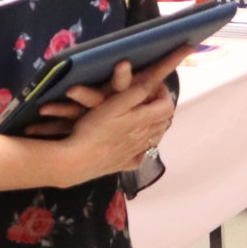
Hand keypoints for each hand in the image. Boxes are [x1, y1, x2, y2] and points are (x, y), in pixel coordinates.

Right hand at [58, 52, 187, 181]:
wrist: (79, 160)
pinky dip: (143, 148)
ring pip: (155, 138)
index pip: (167, 106)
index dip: (164, 93)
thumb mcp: (113, 104)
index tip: (154, 86)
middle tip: (149, 98)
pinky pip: (141, 156)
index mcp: (143, 121)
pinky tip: (135, 144)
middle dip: (160, 107)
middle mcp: (144, 138)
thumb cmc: (93, 130)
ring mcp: (136, 152)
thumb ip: (135, 93)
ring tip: (144, 117)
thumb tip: (151, 84)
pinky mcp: (125, 163)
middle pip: (164, 121)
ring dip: (154, 125)